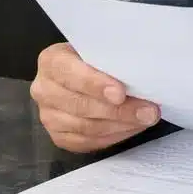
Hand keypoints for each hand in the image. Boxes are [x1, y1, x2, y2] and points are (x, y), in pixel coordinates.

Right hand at [30, 42, 160, 152]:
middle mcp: (43, 89)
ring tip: (146, 119)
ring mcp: (48, 116)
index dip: (96, 84)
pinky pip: (87, 142)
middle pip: (81, 105)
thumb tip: (141, 77)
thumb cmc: (93, 59)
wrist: (78, 74)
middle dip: (119, 110)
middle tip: (149, 112)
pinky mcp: (58, 136)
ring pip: (86, 127)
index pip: (71, 74)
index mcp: (51, 62)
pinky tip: (132, 128)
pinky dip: (114, 136)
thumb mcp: (98, 51)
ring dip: (121, 125)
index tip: (121, 94)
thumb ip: (110, 61)